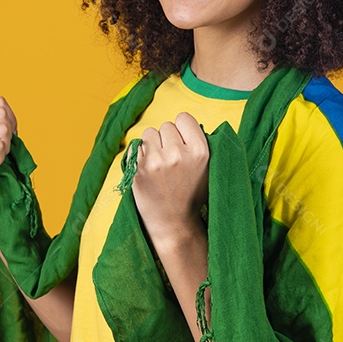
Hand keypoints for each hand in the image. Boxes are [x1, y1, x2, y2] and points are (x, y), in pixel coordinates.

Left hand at [128, 112, 209, 246]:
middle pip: (167, 125)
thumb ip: (198, 143)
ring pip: (150, 133)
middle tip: (171, 159)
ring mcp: (157, 161)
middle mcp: (178, 154)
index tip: (182, 141)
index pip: (185, 118)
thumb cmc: (190, 195)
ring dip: (153, 144)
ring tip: (159, 164)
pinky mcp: (139, 169)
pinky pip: (136, 146)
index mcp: (200, 152)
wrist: (173, 223)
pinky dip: (140, 154)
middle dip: (168, 139)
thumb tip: (185, 123)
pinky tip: (148, 169)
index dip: (183, 128)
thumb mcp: (207, 168)